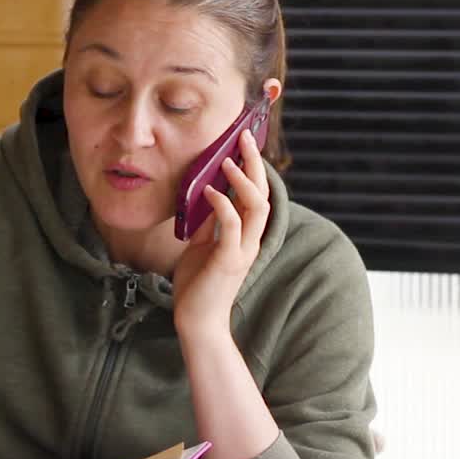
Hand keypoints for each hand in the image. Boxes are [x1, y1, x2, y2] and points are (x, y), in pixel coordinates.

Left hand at [172, 128, 269, 336]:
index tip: (243, 143)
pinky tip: (208, 191)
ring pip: (256, 207)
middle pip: (263, 194)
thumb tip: (204, 197)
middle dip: (254, 163)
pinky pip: (231, 226)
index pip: (256, 194)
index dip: (253, 168)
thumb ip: (208, 225)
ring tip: (227, 161)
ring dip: (242, 181)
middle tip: (243, 137)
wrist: (196, 321)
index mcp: (245, 236)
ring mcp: (242, 251)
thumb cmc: (197, 286)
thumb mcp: (201, 246)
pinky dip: (222, 204)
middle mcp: (250, 240)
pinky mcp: (227, 261)